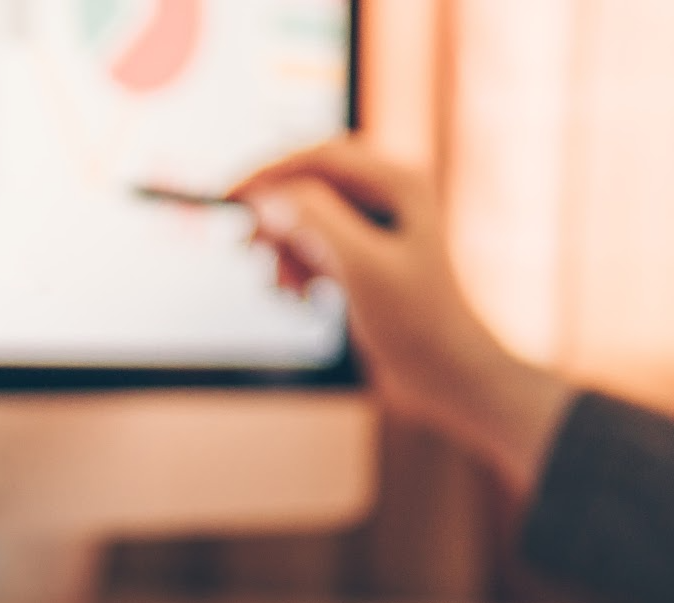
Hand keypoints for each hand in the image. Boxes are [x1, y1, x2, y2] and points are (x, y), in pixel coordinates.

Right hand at [226, 137, 572, 495]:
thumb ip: (317, 222)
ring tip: (283, 287)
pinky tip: (298, 293)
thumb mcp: (362, 269)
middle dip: (275, 214)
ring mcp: (378, 223)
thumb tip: (267, 196)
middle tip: (247, 248)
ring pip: (308, 214)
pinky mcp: (366, 253)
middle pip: (309, 182)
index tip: (227, 199)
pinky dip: (298, 262)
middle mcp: (389, 193)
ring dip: (285, 246)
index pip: (318, 156)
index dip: (268, 173)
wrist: (446, 373)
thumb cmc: (415, 324)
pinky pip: (316, 242)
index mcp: (398, 182)